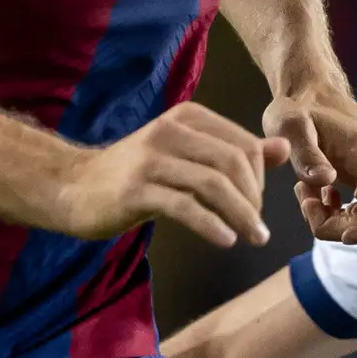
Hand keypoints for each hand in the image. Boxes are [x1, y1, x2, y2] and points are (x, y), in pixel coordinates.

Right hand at [57, 105, 289, 249]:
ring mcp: (151, 159)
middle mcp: (170, 131)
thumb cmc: (135, 173)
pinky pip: (185, 206)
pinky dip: (212, 225)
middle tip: (256, 226)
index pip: (243, 145)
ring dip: (242, 215)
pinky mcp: (136, 189)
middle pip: (233, 163)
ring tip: (253, 237)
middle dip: (254, 199)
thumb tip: (282, 149)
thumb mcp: (187, 154)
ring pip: (213, 184)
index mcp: (187, 117)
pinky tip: (226, 240)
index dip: (261, 179)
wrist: (73, 186)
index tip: (256, 206)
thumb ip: (233, 149)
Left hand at [264, 81, 356, 245]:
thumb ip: (307, 156)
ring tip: (306, 192)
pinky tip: (317, 193)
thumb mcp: (291, 128)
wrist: (310, 91)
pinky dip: (339, 212)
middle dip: (338, 226)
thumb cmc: (299, 108)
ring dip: (335, 218)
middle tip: (305, 202)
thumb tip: (327, 181)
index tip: (337, 232)